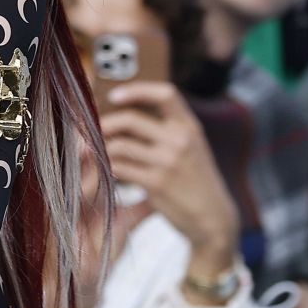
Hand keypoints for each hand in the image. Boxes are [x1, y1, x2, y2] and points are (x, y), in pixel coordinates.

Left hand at [101, 83, 239, 266]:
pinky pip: (121, 168)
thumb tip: (121, 114)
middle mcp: (181, 139)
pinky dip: (109, 168)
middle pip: (131, 119)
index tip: (114, 95)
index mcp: (190, 125)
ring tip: (95, 151)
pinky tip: (107, 170)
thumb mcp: (191, 147)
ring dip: (102, 148)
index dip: (137, 90)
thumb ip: (167, 130)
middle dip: (105, 123)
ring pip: (120, 145)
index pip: (165, 93)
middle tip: (93, 129)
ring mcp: (169, 161)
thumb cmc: (195, 179)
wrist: (213, 217)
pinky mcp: (158, 183)